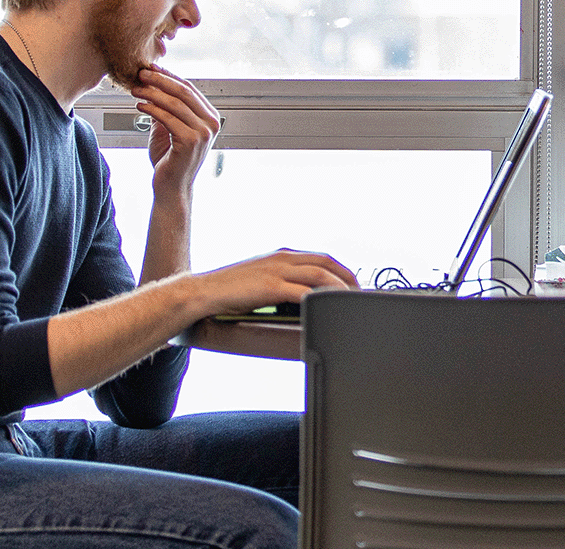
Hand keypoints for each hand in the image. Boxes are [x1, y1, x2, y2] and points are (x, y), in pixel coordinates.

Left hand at [132, 65, 219, 193]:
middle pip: (184, 92)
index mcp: (210, 117)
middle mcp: (211, 123)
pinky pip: (167, 118)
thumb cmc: (170, 160)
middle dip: (160, 80)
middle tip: (141, 73)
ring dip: (152, 93)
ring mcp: (203, 132)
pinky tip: (139, 106)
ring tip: (135, 89)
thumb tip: (153, 85)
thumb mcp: (168, 128)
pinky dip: (151, 109)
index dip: (168, 76)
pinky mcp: (190, 141)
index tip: (150, 68)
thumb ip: (165, 109)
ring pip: (175, 103)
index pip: (189, 89)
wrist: (172, 187)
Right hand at [194, 248, 359, 315]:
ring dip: (340, 289)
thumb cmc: (231, 290)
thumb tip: (304, 298)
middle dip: (348, 279)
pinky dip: (318, 299)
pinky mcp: (270, 287)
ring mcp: (277, 271)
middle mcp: (283, 259)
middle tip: (360, 296)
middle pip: (327, 264)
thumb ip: (283, 283)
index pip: (322, 258)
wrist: (203, 291)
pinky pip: (302, 292)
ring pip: (320, 275)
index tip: (354, 284)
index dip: (342, 270)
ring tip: (350, 303)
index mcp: (283, 256)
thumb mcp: (262, 280)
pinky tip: (327, 308)